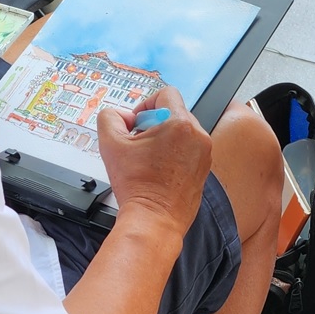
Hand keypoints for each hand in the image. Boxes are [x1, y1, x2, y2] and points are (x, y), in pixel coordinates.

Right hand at [97, 87, 211, 239]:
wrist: (154, 220)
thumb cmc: (138, 186)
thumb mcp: (111, 145)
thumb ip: (110, 118)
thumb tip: (121, 115)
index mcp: (180, 124)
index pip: (166, 93)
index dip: (146, 104)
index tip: (137, 122)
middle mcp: (198, 135)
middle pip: (174, 112)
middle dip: (154, 123)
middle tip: (138, 143)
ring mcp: (204, 153)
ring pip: (182, 131)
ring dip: (164, 138)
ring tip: (148, 159)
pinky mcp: (204, 169)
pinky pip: (189, 149)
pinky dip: (174, 154)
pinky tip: (158, 170)